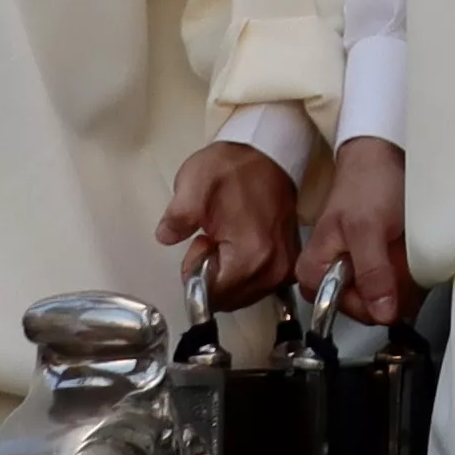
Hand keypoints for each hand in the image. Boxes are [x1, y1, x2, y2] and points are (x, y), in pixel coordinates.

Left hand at [157, 141, 297, 310]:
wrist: (270, 154)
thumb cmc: (234, 168)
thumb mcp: (194, 184)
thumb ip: (177, 217)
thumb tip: (165, 237)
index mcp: (251, 256)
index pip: (213, 296)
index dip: (197, 272)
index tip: (200, 242)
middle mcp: (273, 270)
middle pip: (228, 300)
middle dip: (212, 276)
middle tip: (212, 238)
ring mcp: (285, 269)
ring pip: (242, 296)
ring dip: (226, 276)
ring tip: (226, 238)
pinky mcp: (288, 265)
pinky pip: (257, 286)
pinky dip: (242, 273)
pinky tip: (240, 245)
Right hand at [300, 138, 414, 325]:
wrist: (381, 158)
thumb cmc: (365, 184)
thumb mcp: (368, 229)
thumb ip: (372, 273)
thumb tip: (381, 313)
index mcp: (314, 275)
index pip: (350, 313)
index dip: (377, 299)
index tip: (390, 272)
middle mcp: (329, 281)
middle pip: (371, 310)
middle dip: (393, 286)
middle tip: (396, 251)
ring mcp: (352, 277)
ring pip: (387, 302)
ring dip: (403, 279)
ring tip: (399, 246)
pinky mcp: (372, 271)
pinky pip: (396, 289)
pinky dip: (408, 274)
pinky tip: (404, 251)